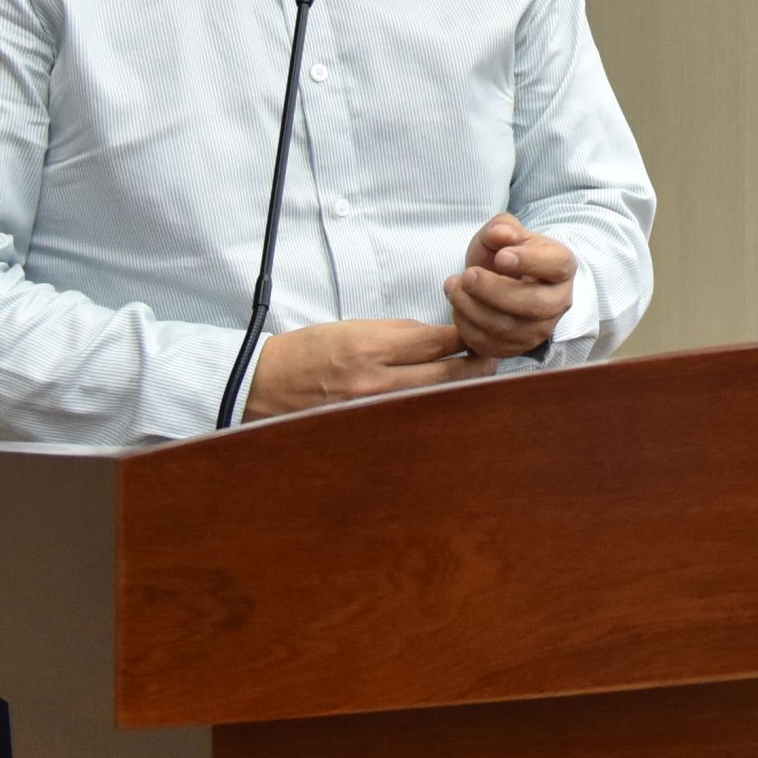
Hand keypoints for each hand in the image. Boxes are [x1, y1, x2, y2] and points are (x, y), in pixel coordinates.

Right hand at [240, 316, 481, 418]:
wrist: (262, 386)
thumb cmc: (306, 352)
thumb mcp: (351, 329)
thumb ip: (396, 334)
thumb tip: (437, 339)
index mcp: (370, 347)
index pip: (437, 341)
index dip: (467, 336)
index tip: (481, 332)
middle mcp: (376, 381)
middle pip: (447, 373)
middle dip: (477, 365)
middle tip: (495, 358)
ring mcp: (374, 410)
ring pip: (436, 399)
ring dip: (460, 389)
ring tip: (478, 381)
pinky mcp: (368, 429)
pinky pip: (412, 418)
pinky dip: (431, 409)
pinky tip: (445, 404)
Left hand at [444, 215, 576, 362]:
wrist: (502, 280)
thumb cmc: (505, 253)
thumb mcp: (503, 231)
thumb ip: (502, 228)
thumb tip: (501, 236)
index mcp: (562, 267)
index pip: (556, 266)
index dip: (530, 262)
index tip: (501, 257)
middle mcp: (558, 302)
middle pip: (534, 305)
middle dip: (494, 291)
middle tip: (467, 276)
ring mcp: (539, 329)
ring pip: (511, 329)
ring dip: (474, 309)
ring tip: (453, 287)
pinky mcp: (517, 348)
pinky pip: (493, 346)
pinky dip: (468, 328)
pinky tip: (457, 308)